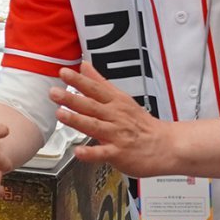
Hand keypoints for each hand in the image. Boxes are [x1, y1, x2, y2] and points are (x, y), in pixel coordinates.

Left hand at [50, 62, 168, 177]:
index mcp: (115, 102)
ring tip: (61, 114)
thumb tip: (83, 66)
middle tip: (54, 93)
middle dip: (72, 98)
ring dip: (77, 120)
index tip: (64, 73)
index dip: (78, 81)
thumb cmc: (141, 123)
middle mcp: (115, 117)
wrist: (165, 146)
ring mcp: (117, 135)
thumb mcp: (121, 97)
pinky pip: (103, 153)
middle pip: (91, 106)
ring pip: (95, 126)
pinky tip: (78, 152)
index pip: (95, 88)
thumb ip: (99, 82)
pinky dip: (91, 153)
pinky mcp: (119, 154)